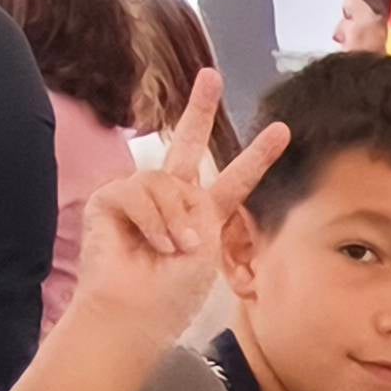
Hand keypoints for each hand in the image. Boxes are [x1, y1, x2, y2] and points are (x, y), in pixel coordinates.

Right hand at [67, 69, 289, 357]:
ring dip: (175, 218)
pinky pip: (138, 192)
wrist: (136, 314)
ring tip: (174, 248)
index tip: (282, 131)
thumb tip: (185, 192)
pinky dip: (151, 220)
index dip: (257, 156)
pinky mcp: (108, 200)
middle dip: (200, 108)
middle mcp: (171, 199)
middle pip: (186, 143)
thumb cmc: (172, 295)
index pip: (234, 179)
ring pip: (165, 180)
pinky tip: (153, 244)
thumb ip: (203, 212)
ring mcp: (139, 197)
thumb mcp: (206, 251)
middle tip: (213, 76)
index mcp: (203, 214)